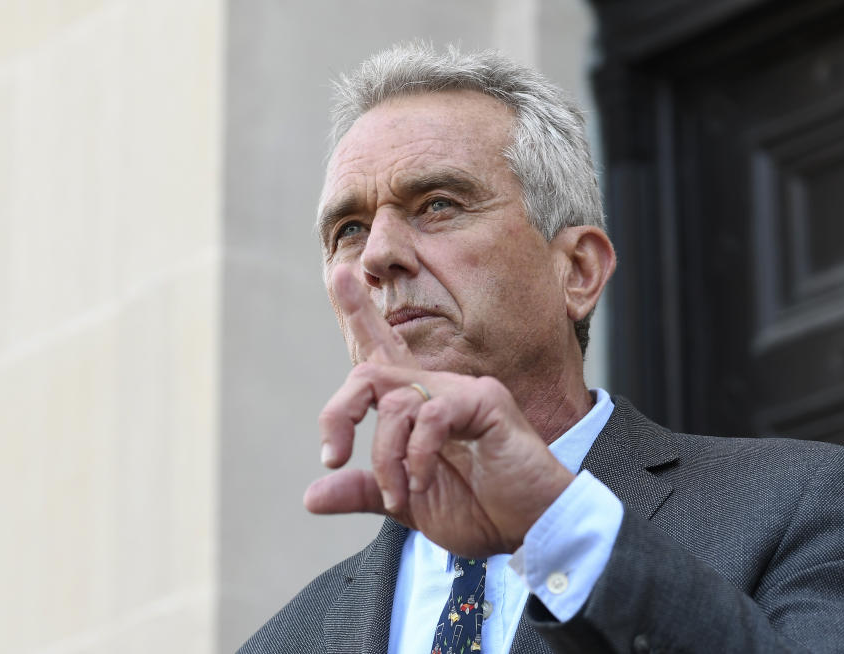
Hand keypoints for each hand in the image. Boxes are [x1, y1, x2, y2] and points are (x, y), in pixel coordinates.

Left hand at [303, 268, 574, 556]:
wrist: (532, 525)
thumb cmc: (481, 509)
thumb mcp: (410, 503)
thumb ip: (367, 492)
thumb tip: (310, 497)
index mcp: (419, 408)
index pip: (383, 352)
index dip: (360, 314)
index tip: (341, 274)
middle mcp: (438, 389)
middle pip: (370, 372)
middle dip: (340, 411)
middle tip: (332, 456)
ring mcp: (463, 391)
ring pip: (396, 402)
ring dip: (386, 456)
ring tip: (400, 494)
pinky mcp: (486, 401)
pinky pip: (431, 415)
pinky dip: (417, 455)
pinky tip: (421, 482)